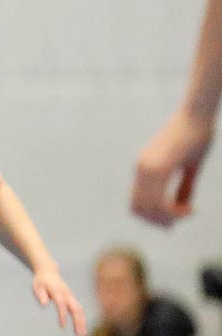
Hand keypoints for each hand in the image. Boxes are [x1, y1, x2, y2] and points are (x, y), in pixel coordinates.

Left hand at [32, 268, 86, 335]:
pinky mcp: (72, 299)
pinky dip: (81, 319)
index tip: (63, 326)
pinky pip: (79, 310)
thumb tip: (44, 304)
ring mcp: (71, 296)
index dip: (62, 315)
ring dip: (82, 322)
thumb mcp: (37, 286)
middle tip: (80, 335)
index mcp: (57, 291)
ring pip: (79, 310)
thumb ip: (40, 295)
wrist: (49, 272)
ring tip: (82, 335)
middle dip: (78, 321)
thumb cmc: (41, 281)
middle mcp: (67, 294)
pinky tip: (81, 329)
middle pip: (76, 308)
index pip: (61, 304)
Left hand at [131, 109, 212, 226]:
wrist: (198, 114)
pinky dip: (172, 211)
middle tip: (179, 221)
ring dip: (167, 217)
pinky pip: (158, 200)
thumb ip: (184, 187)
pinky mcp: (158, 166)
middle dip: (159, 221)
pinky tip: (188, 209)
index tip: (175, 219)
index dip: (153, 217)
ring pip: (148, 208)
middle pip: (140, 209)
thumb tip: (182, 205)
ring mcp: (147, 168)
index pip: (138, 203)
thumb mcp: (190, 166)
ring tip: (187, 213)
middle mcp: (142, 169)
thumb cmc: (197, 135)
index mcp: (145, 168)